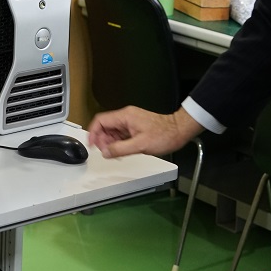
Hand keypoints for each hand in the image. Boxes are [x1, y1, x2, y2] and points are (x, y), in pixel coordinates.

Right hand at [87, 106, 203, 158]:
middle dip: (102, 140)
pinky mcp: (135, 127)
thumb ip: (120, 149)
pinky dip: (118, 143)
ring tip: (114, 153)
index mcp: (125, 116)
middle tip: (105, 152)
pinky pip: (121, 134)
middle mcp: (126, 117)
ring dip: (110, 143)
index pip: (101, 121)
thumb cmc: (164, 134)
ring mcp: (131, 122)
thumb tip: (106, 152)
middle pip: (105, 126)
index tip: (91, 144)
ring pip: (112, 131)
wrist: (179, 131)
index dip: (93, 133)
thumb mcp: (140, 145)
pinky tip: (121, 151)